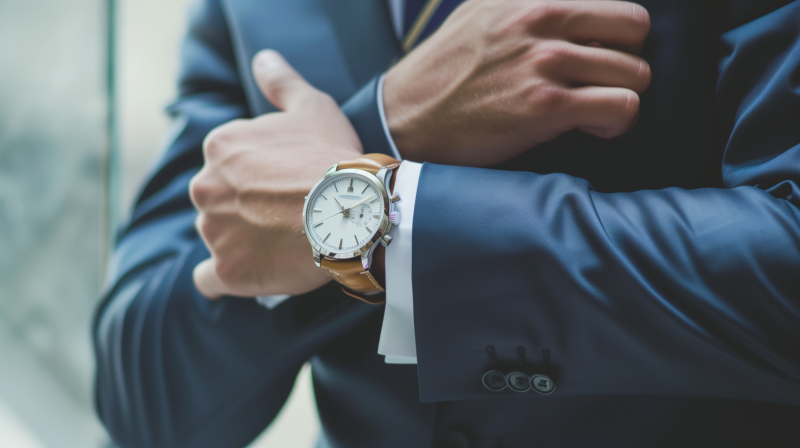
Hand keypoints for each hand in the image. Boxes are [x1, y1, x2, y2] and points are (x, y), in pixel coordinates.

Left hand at [189, 50, 362, 297]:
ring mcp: (214, 231)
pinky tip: (247, 274)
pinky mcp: (228, 270)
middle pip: (218, 201)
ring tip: (282, 243)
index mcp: (220, 148)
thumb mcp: (312, 106)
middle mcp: (205, 187)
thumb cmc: (332, 155)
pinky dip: (224, 277)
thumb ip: (281, 83)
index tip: (284, 185)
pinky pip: (211, 280)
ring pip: (219, 236)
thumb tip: (263, 59)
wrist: (352, 208)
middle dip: (243, 207)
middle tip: (284, 215)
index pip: (227, 166)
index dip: (257, 177)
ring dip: (242, 240)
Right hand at [384, 0, 650, 165]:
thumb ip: (524, 2)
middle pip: (635, 29)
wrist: (407, 116)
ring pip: (636, 72)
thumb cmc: (444, 71)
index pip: (613, 0)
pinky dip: (615, 123)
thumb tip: (565, 6)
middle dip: (624, 59)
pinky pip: (622, 107)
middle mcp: (540, 18)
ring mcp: (544, 62)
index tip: (595, 53)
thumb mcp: (481, 11)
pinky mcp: (546, 106)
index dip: (611, 31)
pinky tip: (590, 127)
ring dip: (620, 95)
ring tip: (593, 108)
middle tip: (599, 80)